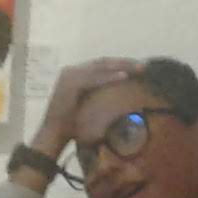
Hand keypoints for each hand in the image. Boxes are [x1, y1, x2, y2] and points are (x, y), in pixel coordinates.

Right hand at [29, 56, 143, 154]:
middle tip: (143, 66)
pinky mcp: (70, 83)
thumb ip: (99, 96)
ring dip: (121, 66)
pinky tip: (124, 76)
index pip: (101, 65)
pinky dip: (110, 76)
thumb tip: (120, 95)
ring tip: (138, 68)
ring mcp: (69, 75)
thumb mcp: (89, 106)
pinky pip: (94, 77)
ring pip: (100, 66)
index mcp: (75, 75)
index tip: (138, 68)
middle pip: (103, 62)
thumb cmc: (71, 125)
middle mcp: (71, 71)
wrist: (53, 135)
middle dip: (124, 62)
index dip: (120, 64)